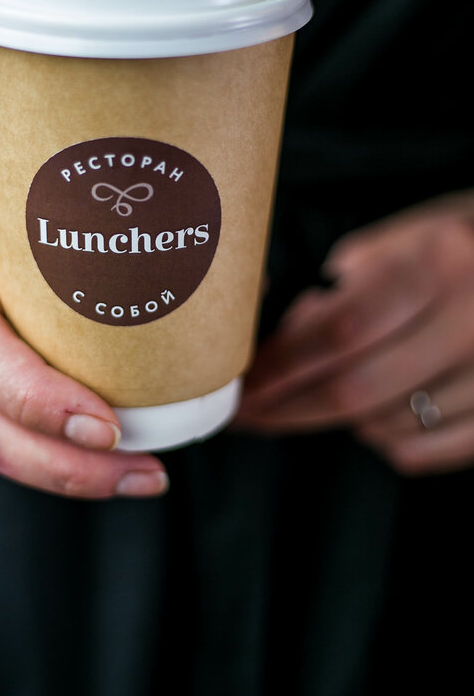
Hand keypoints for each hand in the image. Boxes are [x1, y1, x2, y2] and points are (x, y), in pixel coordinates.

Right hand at [0, 161, 167, 498]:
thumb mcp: (8, 197)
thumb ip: (69, 227)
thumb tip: (182, 254)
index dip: (36, 395)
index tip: (110, 424)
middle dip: (63, 463)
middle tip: (146, 471)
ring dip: (60, 476)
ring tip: (138, 478)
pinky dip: (41, 461)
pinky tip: (97, 467)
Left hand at [234, 191, 473, 474]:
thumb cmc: (453, 247)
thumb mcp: (396, 243)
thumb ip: (339, 291)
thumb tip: (284, 346)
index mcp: (438, 265)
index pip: (342, 331)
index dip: (283, 365)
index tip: (243, 384)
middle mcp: (472, 321)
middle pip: (358, 390)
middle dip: (290, 408)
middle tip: (251, 413)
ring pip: (387, 427)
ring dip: (341, 418)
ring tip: (329, 390)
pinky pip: (425, 452)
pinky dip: (387, 441)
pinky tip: (378, 413)